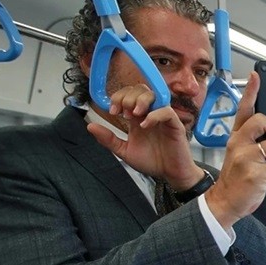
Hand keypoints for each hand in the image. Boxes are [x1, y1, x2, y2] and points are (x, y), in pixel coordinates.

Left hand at [87, 84, 202, 187]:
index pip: (129, 94)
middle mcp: (150, 113)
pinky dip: (154, 115)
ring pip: (154, 95)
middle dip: (127, 97)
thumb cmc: (152, 162)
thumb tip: (90, 126)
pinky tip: (145, 125)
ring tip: (133, 114)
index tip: (113, 112)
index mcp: (138, 117)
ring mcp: (163, 118)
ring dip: (140, 100)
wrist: (170, 174)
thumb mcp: (124, 151)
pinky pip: (166, 111)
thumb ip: (109, 139)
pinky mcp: (175, 125)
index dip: (118, 97)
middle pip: (140, 89)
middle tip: (123, 113)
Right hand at [204, 72, 265, 228]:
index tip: (257, 76)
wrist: (226, 202)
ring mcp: (244, 158)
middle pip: (262, 121)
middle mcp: (238, 143)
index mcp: (238, 137)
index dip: (251, 92)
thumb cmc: (241, 179)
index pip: (244, 109)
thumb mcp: (252, 160)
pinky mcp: (253, 174)